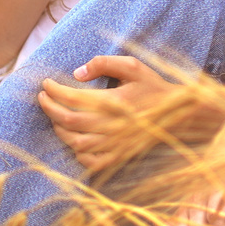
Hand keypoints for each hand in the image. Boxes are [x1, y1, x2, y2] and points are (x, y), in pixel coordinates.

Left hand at [39, 54, 177, 175]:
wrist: (181, 116)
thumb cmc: (154, 88)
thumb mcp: (133, 66)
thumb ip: (103, 64)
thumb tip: (77, 74)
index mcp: (114, 101)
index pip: (72, 98)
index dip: (53, 91)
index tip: (46, 84)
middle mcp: (112, 126)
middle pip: (67, 121)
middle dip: (49, 108)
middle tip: (43, 97)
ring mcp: (115, 145)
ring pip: (75, 142)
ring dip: (59, 129)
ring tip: (55, 116)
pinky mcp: (118, 157)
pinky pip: (89, 161)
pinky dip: (76, 151)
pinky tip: (75, 139)